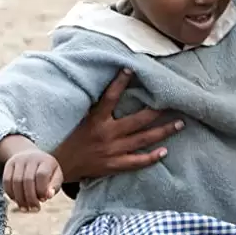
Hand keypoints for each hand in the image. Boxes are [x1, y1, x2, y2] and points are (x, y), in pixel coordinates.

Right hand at [2, 149, 62, 212]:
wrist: (32, 156)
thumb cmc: (47, 171)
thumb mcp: (56, 176)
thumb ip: (54, 186)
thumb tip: (48, 196)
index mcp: (46, 160)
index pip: (42, 175)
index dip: (41, 189)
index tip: (44, 200)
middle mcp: (32, 158)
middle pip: (27, 180)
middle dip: (30, 197)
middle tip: (34, 209)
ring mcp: (19, 160)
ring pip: (15, 181)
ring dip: (19, 198)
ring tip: (25, 208)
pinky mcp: (9, 165)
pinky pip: (6, 181)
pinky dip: (10, 193)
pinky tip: (16, 200)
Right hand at [52, 69, 182, 182]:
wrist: (55, 166)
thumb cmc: (67, 137)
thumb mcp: (77, 117)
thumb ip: (91, 104)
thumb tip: (99, 81)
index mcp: (95, 120)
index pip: (110, 97)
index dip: (120, 82)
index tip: (131, 68)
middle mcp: (106, 134)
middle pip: (138, 120)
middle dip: (159, 110)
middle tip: (176, 102)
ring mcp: (111, 151)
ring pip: (143, 140)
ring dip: (163, 131)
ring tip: (180, 124)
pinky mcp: (112, 166)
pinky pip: (136, 162)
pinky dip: (151, 158)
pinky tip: (165, 152)